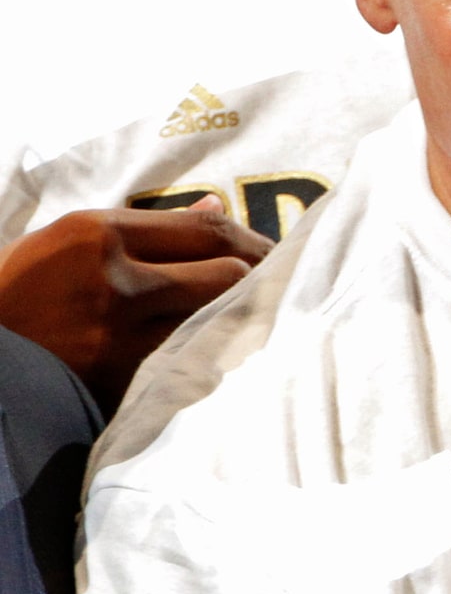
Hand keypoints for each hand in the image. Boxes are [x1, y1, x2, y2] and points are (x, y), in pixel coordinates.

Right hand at [0, 201, 271, 410]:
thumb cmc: (18, 293)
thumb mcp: (66, 241)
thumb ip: (143, 227)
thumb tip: (216, 207)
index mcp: (98, 236)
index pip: (208, 231)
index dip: (253, 240)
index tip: (275, 251)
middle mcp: (117, 284)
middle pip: (229, 275)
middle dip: (259, 280)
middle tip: (280, 286)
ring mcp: (123, 340)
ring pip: (220, 322)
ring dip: (244, 319)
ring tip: (260, 317)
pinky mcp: (126, 386)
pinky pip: (194, 363)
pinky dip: (214, 355)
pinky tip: (225, 353)